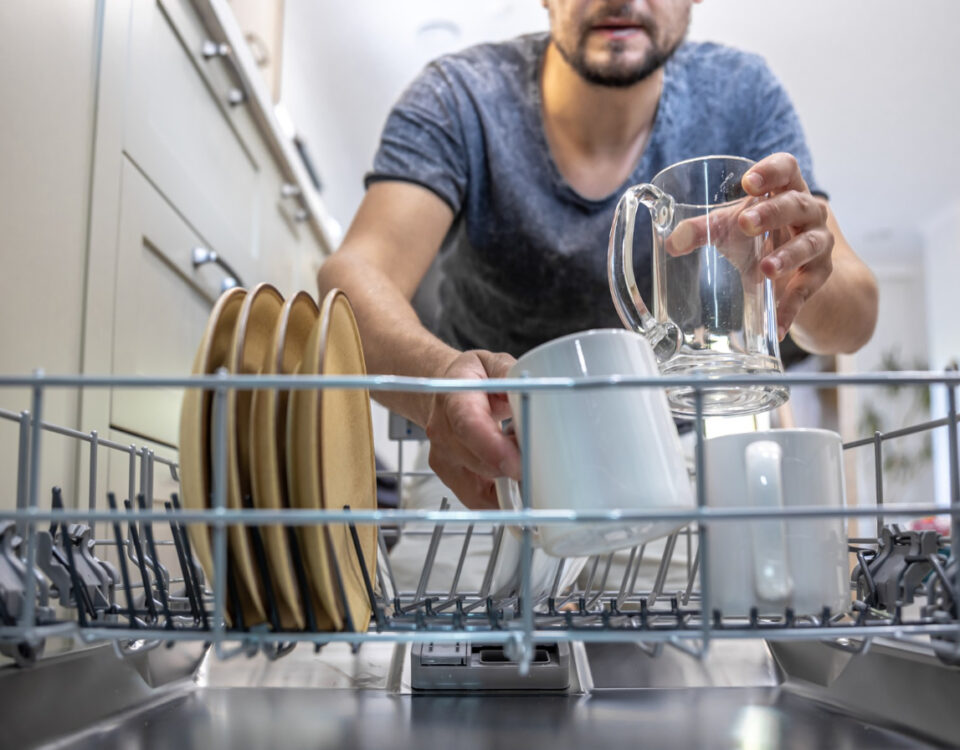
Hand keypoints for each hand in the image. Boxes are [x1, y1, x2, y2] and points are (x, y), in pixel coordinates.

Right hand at [425, 350, 521, 509]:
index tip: (519, 463)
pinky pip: (478, 500)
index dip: (494, 449)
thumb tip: (534, 388)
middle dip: (516, 467)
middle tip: (541, 455)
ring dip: (510, 481)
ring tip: (524, 458)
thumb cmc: (472, 378)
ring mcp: (444, 459)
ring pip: (481, 488)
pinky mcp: (450, 477)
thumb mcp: (492, 364)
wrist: (444, 390)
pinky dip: (501, 497)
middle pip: (481, 463)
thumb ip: (510, 374)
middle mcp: (443, 433)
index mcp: (455, 400)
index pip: (468, 427)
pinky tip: (516, 481)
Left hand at [663, 152, 834, 339]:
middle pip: (797, 204)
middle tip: (745, 224)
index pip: (787, 168)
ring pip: (809, 244)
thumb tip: (671, 243)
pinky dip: (790, 306)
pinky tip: (777, 324)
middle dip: (772, 213)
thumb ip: (702, 230)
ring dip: (787, 256)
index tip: (748, 182)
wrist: (794, 271)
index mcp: (786, 189)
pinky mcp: (818, 275)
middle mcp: (808, 212)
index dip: (771, 170)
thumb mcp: (729, 229)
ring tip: (765, 270)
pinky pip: (807, 290)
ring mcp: (818, 243)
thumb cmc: (758, 236)